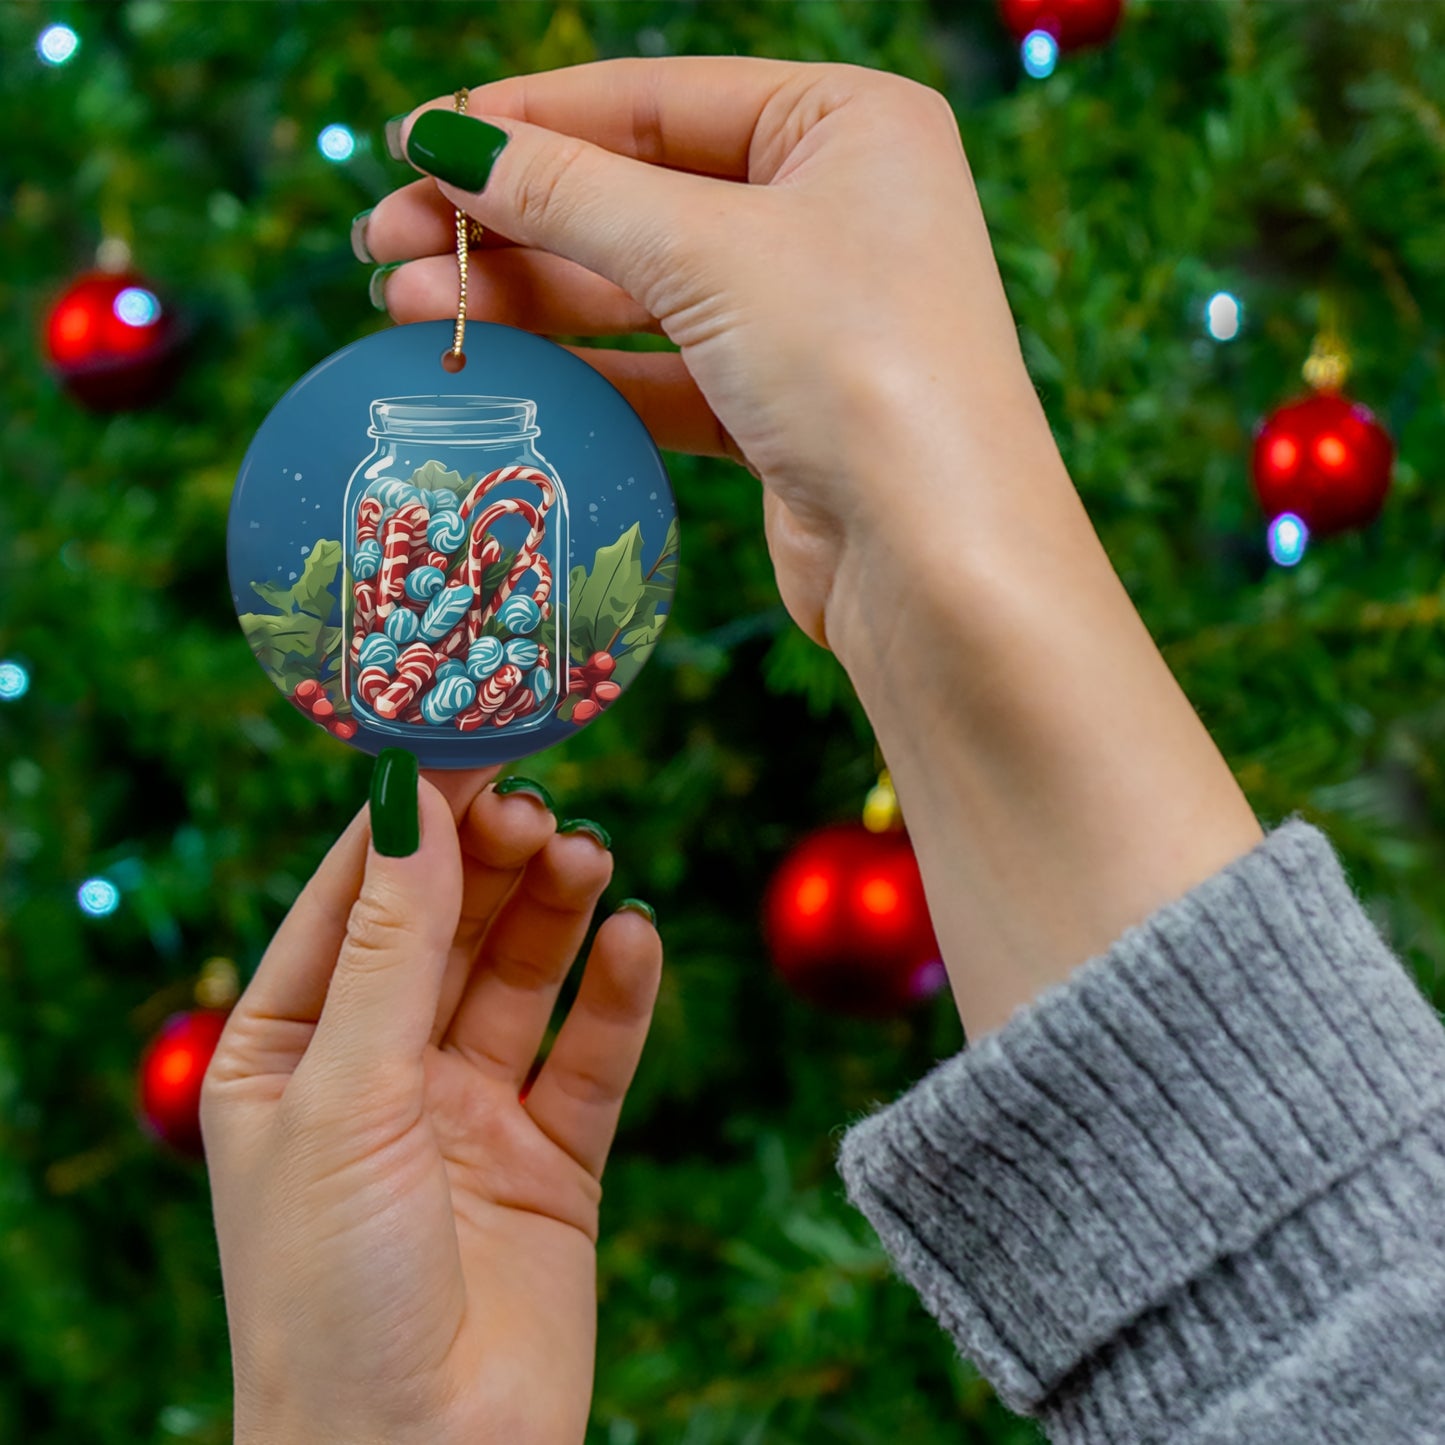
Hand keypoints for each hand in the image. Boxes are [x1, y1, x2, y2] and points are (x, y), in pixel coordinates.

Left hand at [201, 766, 661, 1444]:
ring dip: (555, 910)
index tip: (470, 739)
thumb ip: (391, 947)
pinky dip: (617, 995)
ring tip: (587, 856)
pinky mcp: (552, 1158)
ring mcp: (469, 1112)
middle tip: (540, 804)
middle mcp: (380, 1070)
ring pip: (521, 976)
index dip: (411, 818)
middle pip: (447, 925)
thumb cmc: (331, 1294)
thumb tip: (414, 803)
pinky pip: (591, 1055)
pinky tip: (636, 941)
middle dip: (491, 860)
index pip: (354, 898)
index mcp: (289, 1050)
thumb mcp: (346, 1097)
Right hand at [361, 57, 1050, 654]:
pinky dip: (581, 368)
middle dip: (509, 219)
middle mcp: (834, 209)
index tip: (414, 143)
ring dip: (526, 296)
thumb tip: (447, 142)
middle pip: (637, 195)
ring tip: (406, 306)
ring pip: (640, 289)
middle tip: (384, 242)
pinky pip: (662, 369)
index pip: (655, 100)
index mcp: (847, 124)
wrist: (938, 563)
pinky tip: (494, 366)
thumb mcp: (707, 252)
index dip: (526, 120)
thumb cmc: (858, 367)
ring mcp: (809, 315)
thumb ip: (570, 193)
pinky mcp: (782, 409)